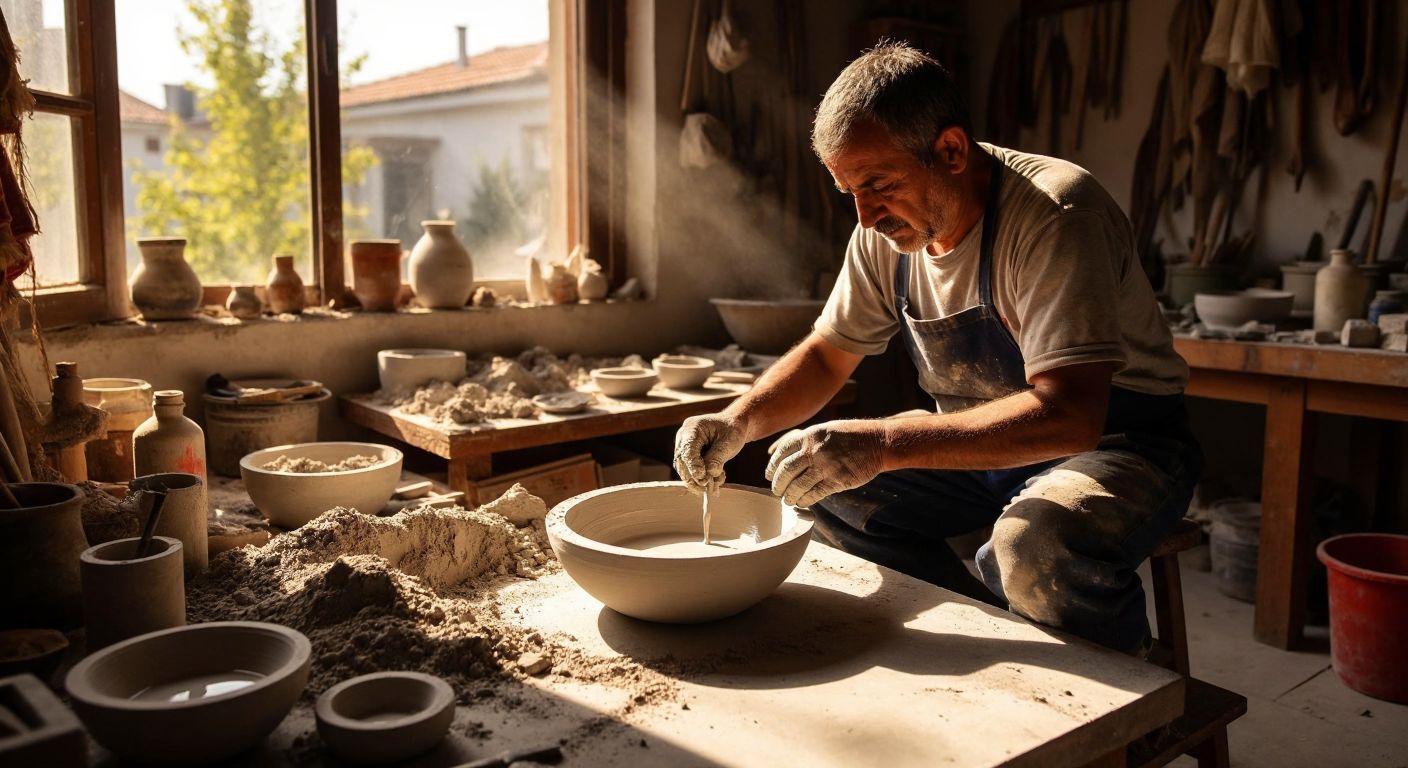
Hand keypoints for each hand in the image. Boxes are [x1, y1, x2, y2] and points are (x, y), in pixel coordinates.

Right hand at [674, 414, 747, 491]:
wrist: (735, 426)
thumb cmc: (732, 429)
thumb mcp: (729, 442)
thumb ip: (717, 458)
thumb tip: (708, 474)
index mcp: (692, 428)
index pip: (687, 449)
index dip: (693, 465)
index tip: (701, 478)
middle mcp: (684, 437)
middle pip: (682, 462)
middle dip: (694, 478)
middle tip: (706, 488)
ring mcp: (685, 448)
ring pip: (685, 470)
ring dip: (698, 482)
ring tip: (714, 488)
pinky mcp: (690, 457)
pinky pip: (691, 472)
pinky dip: (703, 480)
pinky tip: (716, 482)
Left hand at [765, 420, 884, 507]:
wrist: (877, 442)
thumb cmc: (851, 436)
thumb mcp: (825, 430)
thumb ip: (807, 442)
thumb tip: (788, 458)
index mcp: (809, 436)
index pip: (782, 452)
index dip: (772, 466)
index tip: (768, 475)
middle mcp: (814, 450)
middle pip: (786, 471)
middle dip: (778, 484)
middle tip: (776, 491)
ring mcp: (826, 466)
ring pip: (798, 486)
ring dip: (790, 496)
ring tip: (788, 500)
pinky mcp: (837, 480)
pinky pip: (815, 494)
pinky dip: (805, 500)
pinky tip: (802, 503)